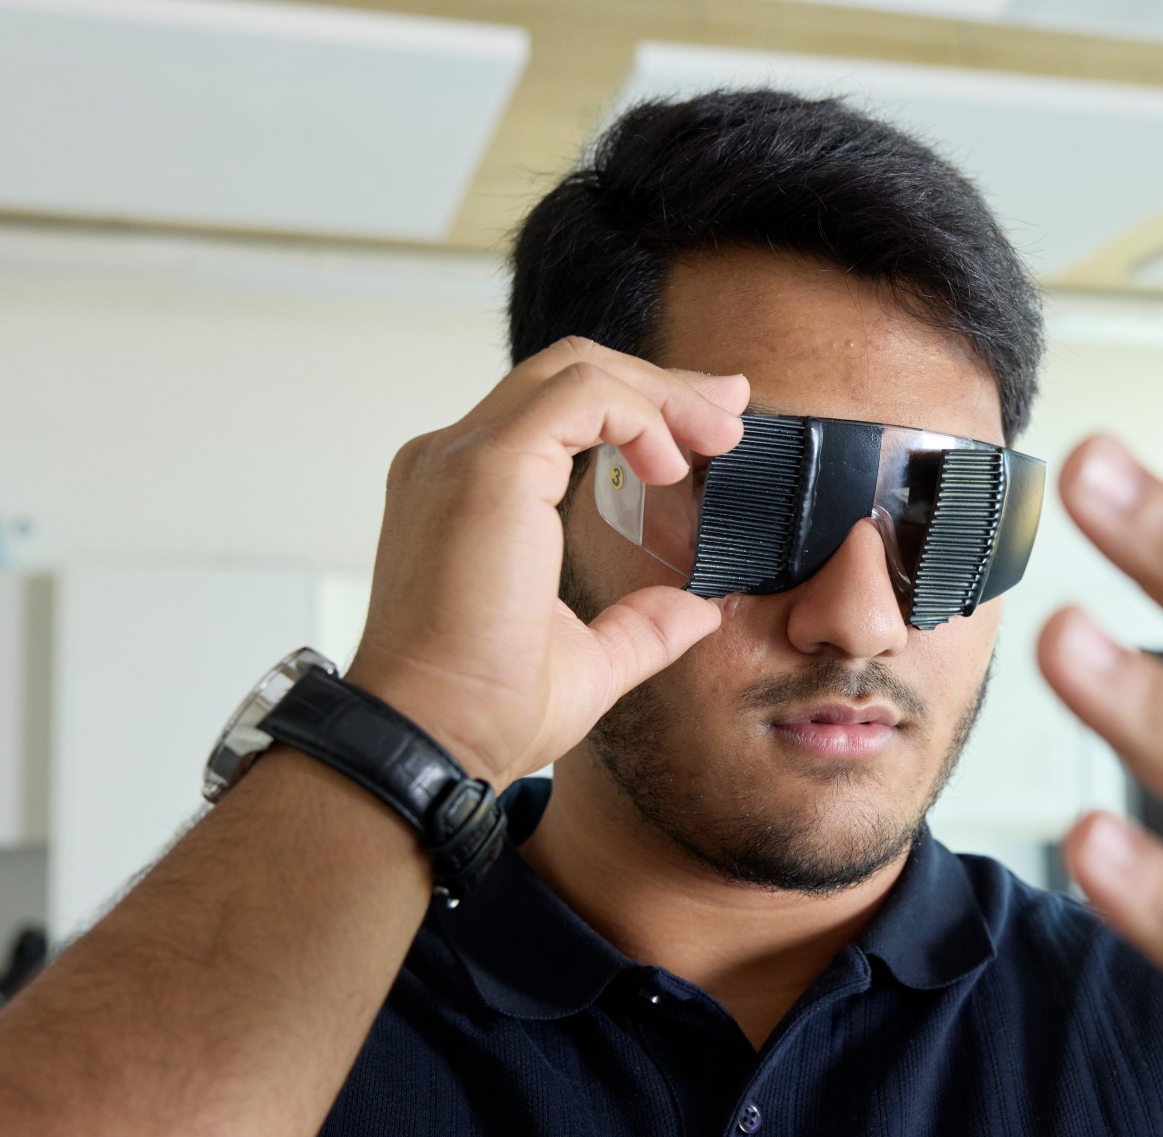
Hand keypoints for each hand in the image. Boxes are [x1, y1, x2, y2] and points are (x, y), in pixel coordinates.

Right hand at [345, 336, 746, 788]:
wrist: (430, 742)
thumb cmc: (483, 712)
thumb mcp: (588, 661)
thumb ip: (642, 625)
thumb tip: (698, 610)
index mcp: (468, 496)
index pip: (556, 412)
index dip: (638, 407)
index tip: (706, 432)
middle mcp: (454, 461)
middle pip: (569, 373)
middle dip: (662, 384)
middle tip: (732, 411)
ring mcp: (463, 458)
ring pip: (576, 369)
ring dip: (661, 394)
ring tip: (721, 436)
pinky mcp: (489, 468)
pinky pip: (580, 395)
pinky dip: (639, 413)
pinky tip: (672, 466)